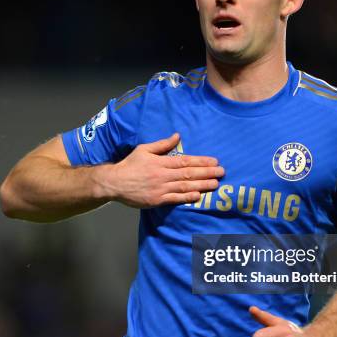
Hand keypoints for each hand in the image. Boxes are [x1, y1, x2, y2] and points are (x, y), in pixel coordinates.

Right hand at [97, 132, 224, 207]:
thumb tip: (177, 136)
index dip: (201, 161)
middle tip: (221, 172)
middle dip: (207, 172)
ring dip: (201, 185)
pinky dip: (187, 197)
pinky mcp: (157, 200)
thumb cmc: (130, 165)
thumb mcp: (144, 149)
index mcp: (161, 162)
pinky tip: (198, 196)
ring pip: (185, 186)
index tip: (214, 161)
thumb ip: (162, 144)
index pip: (185, 161)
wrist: (114, 182)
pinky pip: (175, 198)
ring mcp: (160, 188)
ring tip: (215, 183)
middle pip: (188, 173)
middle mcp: (162, 175)